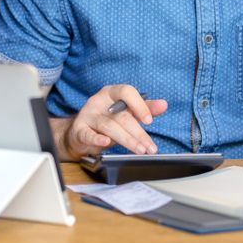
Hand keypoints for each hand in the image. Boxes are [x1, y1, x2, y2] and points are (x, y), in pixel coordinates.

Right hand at [51, 84, 167, 160]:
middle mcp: (98, 101)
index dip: (139, 105)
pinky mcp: (79, 130)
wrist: (81, 132)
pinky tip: (106, 143)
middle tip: (150, 147)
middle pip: (121, 116)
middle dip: (138, 133)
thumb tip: (163, 104)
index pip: (126, 92)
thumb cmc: (107, 119)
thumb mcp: (126, 111)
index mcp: (111, 93)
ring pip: (109, 127)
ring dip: (127, 140)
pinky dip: (97, 139)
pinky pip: (88, 134)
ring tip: (140, 150)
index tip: (149, 121)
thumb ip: (145, 108)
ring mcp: (88, 115)